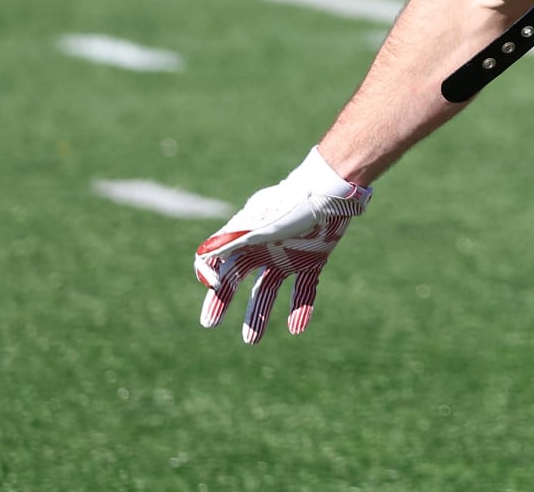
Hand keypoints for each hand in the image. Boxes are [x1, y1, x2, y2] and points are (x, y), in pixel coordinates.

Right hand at [193, 147, 371, 342]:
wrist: (331, 192)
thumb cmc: (291, 205)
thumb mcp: (258, 225)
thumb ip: (230, 241)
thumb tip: (201, 259)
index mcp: (245, 238)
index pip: (218, 262)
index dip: (210, 277)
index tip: (213, 290)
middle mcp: (262, 249)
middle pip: (235, 280)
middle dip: (221, 301)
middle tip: (209, 324)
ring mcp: (287, 256)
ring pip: (267, 290)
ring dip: (257, 314)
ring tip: (250, 341)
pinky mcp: (312, 260)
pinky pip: (303, 290)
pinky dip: (299, 310)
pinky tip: (296, 330)